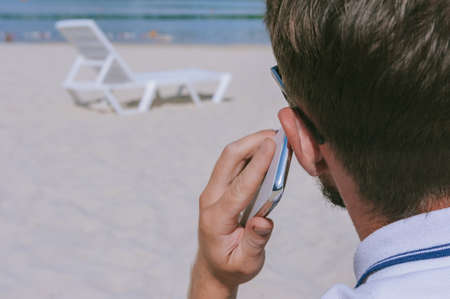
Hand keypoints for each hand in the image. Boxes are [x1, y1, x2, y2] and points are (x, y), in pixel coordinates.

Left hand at [189, 130, 276, 298]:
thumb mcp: (245, 263)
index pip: (239, 187)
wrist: (213, 265)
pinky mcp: (220, 187)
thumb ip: (255, 242)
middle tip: (277, 133)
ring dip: (251, 143)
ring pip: (229, 158)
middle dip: (251, 142)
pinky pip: (233, 163)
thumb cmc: (230, 264)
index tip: (273, 145)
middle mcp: (211, 199)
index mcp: (216, 219)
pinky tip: (266, 148)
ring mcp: (213, 191)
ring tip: (275, 136)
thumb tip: (264, 221)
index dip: (258, 164)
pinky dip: (249, 151)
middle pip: (228, 160)